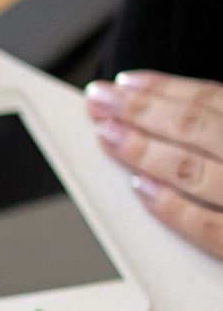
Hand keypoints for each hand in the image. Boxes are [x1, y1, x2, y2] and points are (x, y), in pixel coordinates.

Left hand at [87, 70, 222, 259]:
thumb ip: (218, 131)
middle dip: (140, 111)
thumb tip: (178, 115)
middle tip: (99, 100)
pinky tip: (138, 188)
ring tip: (106, 135)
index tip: (126, 83)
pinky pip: (208, 227)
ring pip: (192, 171)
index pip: (213, 100)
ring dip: (143, 150)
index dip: (165, 89)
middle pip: (196, 127)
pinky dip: (172, 207)